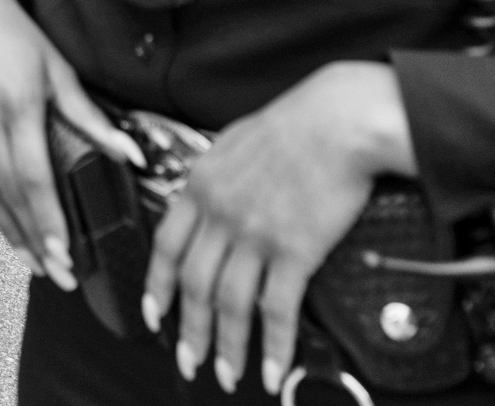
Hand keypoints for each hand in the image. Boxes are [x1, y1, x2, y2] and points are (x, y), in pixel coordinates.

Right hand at [0, 0, 138, 286]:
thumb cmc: (14, 33)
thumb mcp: (57, 69)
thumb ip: (89, 116)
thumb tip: (130, 154)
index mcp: (16, 105)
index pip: (32, 177)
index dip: (47, 220)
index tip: (63, 253)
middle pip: (7, 193)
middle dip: (32, 238)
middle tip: (55, 273)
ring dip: (5, 230)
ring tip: (28, 259)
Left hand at [143, 61, 415, 396]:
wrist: (339, 120)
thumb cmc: (296, 124)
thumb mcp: (235, 142)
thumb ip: (215, 177)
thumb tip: (205, 200)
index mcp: (201, 185)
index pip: (165, 245)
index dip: (157, 285)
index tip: (155, 313)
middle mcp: (220, 213)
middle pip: (193, 284)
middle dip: (190, 330)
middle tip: (189, 361)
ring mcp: (255, 234)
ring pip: (229, 304)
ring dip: (227, 347)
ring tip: (228, 374)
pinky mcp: (294, 250)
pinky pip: (277, 309)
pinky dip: (275, 345)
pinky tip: (275, 368)